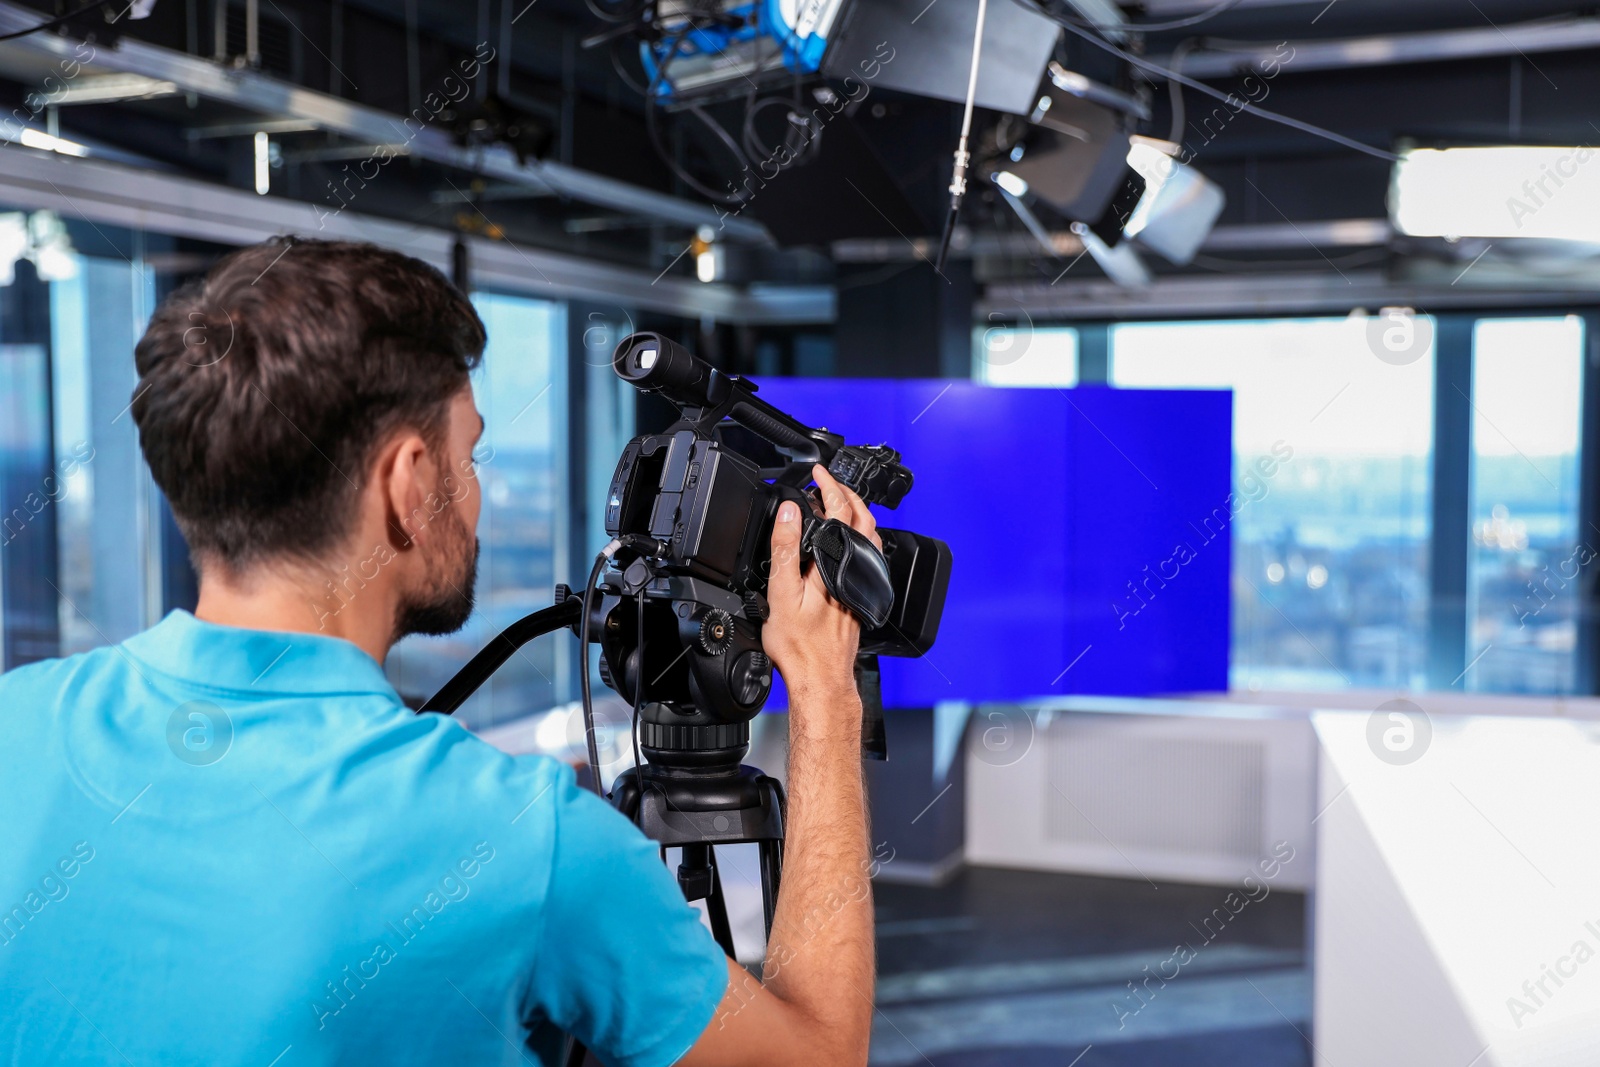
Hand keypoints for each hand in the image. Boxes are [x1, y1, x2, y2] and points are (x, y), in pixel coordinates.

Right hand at [764, 465, 879, 710]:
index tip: (818, 472)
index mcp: (836, 563)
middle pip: (862, 519)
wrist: (821, 678)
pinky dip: (856, 538)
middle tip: (828, 483)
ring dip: (855, 515)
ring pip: (868, 538)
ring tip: (837, 505)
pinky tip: (843, 545)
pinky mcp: (860, 595)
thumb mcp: (782, 593)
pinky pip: (866, 556)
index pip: (840, 511)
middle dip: (846, 494)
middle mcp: (855, 570)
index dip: (829, 486)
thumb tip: (791, 513)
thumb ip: (786, 550)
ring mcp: (861, 583)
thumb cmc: (801, 645)